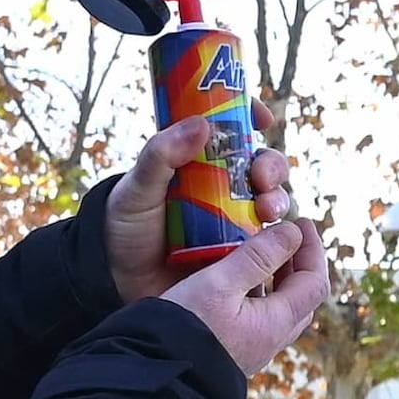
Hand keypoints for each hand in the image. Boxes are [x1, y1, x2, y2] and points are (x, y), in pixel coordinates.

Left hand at [101, 116, 300, 307]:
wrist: (118, 282)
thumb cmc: (124, 227)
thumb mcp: (137, 188)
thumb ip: (161, 155)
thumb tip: (202, 125)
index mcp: (198, 161)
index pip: (232, 130)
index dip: (252, 117)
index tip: (262, 119)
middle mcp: (222, 186)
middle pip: (262, 166)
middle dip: (273, 167)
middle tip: (262, 178)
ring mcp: (234, 219)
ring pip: (272, 200)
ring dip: (278, 200)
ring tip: (267, 212)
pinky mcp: (240, 253)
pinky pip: (270, 241)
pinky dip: (279, 237)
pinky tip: (275, 241)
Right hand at [158, 216, 336, 380]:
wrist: (157, 376)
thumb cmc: (185, 329)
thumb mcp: (220, 284)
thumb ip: (258, 256)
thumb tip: (292, 232)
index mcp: (276, 322)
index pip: (315, 282)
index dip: (313, 249)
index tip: (302, 223)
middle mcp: (271, 340)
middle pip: (302, 296)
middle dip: (299, 263)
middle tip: (286, 236)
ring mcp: (253, 349)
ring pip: (280, 308)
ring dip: (279, 278)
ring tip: (262, 253)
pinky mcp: (234, 353)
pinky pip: (260, 319)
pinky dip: (260, 293)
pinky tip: (238, 283)